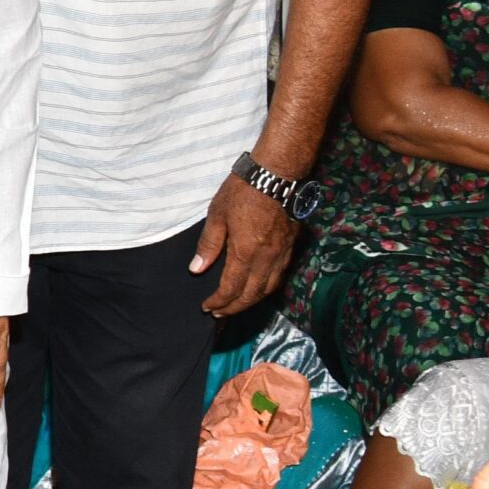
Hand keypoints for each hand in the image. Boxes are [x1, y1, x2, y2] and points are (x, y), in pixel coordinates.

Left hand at [194, 174, 298, 314]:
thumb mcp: (216, 215)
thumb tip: (197, 269)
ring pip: (269, 288)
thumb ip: (208, 245)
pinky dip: (266, 288)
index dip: (219, 301)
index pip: (232, 287)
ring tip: (235, 305)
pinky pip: (279, 276)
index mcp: (246, 252)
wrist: (276, 175)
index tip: (207, 307)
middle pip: (252, 294)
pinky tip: (256, 288)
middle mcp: (267, 258)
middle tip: (219, 313)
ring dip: (252, 301)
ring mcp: (282, 254)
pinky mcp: (292, 247)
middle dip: (234, 307)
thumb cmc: (242, 192)